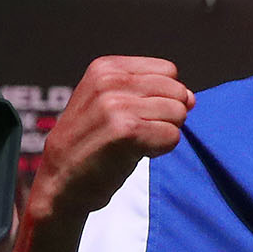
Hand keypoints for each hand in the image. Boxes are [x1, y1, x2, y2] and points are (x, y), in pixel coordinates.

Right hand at [31, 56, 192, 220]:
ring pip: (178, 114)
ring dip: (163, 134)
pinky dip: (160, 150)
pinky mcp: (126, 132)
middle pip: (177, 92)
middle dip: (167, 116)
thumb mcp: (109, 103)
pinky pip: (173, 137)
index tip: (136, 114)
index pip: (168, 71)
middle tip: (136, 133)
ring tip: (133, 143)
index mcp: (105, 68)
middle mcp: (109, 81)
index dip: (163, 96)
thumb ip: (150, 92)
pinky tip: (133, 154)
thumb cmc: (91, 145)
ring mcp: (116, 105)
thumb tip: (192, 97)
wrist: (60, 183)